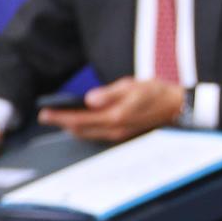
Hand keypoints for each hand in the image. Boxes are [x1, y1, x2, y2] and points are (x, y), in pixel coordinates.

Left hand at [39, 77, 182, 141]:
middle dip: (62, 124)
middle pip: (81, 130)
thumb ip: (110, 93)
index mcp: (116, 116)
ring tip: (58, 119)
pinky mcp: (122, 134)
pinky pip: (97, 134)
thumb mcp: (132, 86)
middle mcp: (116, 129)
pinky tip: (78, 122)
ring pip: (88, 134)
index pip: (80, 119)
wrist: (176, 106)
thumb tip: (89, 99)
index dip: (61, 117)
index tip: (45, 113)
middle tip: (45, 116)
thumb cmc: (155, 92)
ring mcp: (119, 134)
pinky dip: (84, 129)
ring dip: (72, 127)